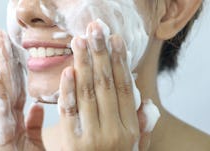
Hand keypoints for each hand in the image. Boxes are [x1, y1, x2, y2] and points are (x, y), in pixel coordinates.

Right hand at [0, 30, 44, 150]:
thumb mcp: (32, 138)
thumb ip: (33, 123)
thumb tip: (37, 108)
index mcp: (16, 115)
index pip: (16, 85)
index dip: (15, 67)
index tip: (15, 49)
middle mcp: (7, 114)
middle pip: (8, 81)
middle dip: (5, 57)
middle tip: (3, 35)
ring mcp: (1, 121)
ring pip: (2, 87)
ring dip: (0, 64)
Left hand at [57, 21, 157, 150]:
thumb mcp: (133, 148)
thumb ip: (142, 127)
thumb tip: (147, 102)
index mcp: (130, 129)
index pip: (125, 88)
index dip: (120, 62)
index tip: (115, 40)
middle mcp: (114, 131)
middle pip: (106, 85)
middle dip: (101, 54)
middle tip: (96, 29)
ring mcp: (93, 138)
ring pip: (88, 93)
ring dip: (84, 64)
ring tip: (80, 41)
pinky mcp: (72, 144)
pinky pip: (70, 113)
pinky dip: (68, 90)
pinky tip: (69, 70)